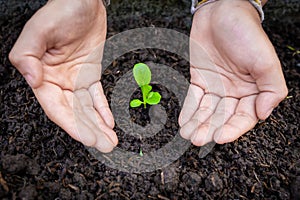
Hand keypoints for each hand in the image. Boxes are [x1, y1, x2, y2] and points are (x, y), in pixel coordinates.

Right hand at [9, 0, 117, 151]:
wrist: (83, 2)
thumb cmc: (60, 11)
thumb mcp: (39, 29)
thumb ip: (28, 55)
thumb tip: (32, 79)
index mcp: (43, 75)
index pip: (56, 107)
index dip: (72, 125)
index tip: (88, 139)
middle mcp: (58, 81)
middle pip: (74, 113)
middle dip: (89, 131)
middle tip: (105, 145)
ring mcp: (75, 79)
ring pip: (87, 108)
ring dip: (99, 125)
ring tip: (110, 141)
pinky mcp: (90, 74)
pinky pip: (97, 96)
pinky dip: (103, 110)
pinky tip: (109, 123)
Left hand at [179, 0, 287, 145]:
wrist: (221, 12)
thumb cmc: (246, 33)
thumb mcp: (266, 61)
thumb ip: (271, 89)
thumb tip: (264, 114)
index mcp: (253, 91)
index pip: (243, 117)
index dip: (232, 129)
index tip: (219, 137)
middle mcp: (234, 92)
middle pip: (222, 117)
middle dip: (209, 129)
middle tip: (197, 139)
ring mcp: (216, 87)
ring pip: (206, 111)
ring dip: (197, 123)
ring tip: (187, 134)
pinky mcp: (200, 79)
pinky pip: (193, 98)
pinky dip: (188, 110)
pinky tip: (183, 122)